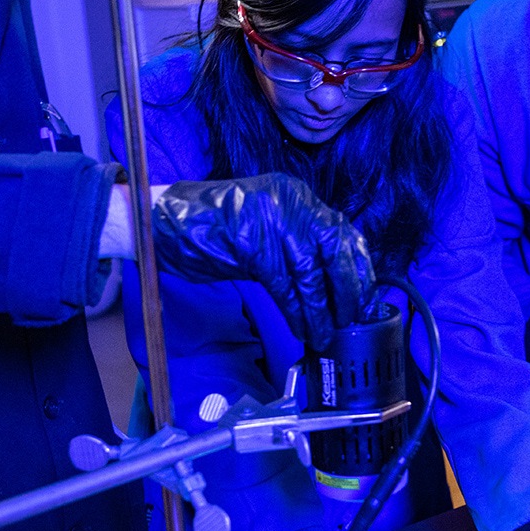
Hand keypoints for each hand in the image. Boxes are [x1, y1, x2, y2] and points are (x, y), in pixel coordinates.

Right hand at [151, 175, 374, 351]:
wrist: (162, 223)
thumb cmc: (212, 231)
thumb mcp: (265, 230)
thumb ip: (298, 246)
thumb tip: (334, 284)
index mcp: (295, 195)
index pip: (342, 232)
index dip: (359, 268)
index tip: (367, 298)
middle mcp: (288, 201)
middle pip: (335, 248)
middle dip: (348, 290)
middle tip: (352, 320)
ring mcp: (269, 218)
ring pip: (309, 272)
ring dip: (320, 311)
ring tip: (323, 334)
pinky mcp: (250, 241)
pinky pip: (283, 283)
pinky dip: (295, 311)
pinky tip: (300, 328)